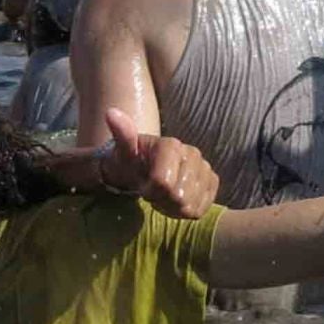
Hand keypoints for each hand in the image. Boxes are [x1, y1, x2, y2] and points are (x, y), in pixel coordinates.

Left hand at [97, 107, 218, 218]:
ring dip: (171, 207)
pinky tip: (175, 200)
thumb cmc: (130, 161)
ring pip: (190, 206)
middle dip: (160, 200)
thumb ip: (122, 134)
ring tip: (162, 196)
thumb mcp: (122, 150)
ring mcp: (205, 168)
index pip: (163, 184)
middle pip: (178, 197)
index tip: (142, 186)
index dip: (149, 191)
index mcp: (171, 145)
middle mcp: (193, 153)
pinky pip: (201, 209)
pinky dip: (185, 211)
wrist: (143, 168)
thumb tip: (111, 113)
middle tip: (151, 192)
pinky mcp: (212, 182)